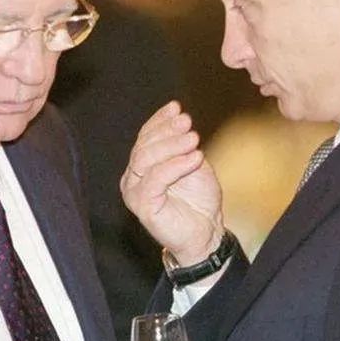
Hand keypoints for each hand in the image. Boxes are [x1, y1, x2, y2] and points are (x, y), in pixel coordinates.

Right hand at [120, 101, 223, 264]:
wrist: (206, 233)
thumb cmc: (198, 201)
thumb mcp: (193, 164)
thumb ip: (183, 145)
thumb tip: (179, 118)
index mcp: (142, 165)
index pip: (145, 136)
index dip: (159, 120)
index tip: (176, 108)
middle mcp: (133, 177)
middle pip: (144, 145)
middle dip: (166, 131)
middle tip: (187, 122)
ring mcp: (134, 192)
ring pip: (146, 159)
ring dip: (172, 146)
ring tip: (194, 139)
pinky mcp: (142, 206)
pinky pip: (155, 180)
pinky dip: (176, 166)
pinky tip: (195, 158)